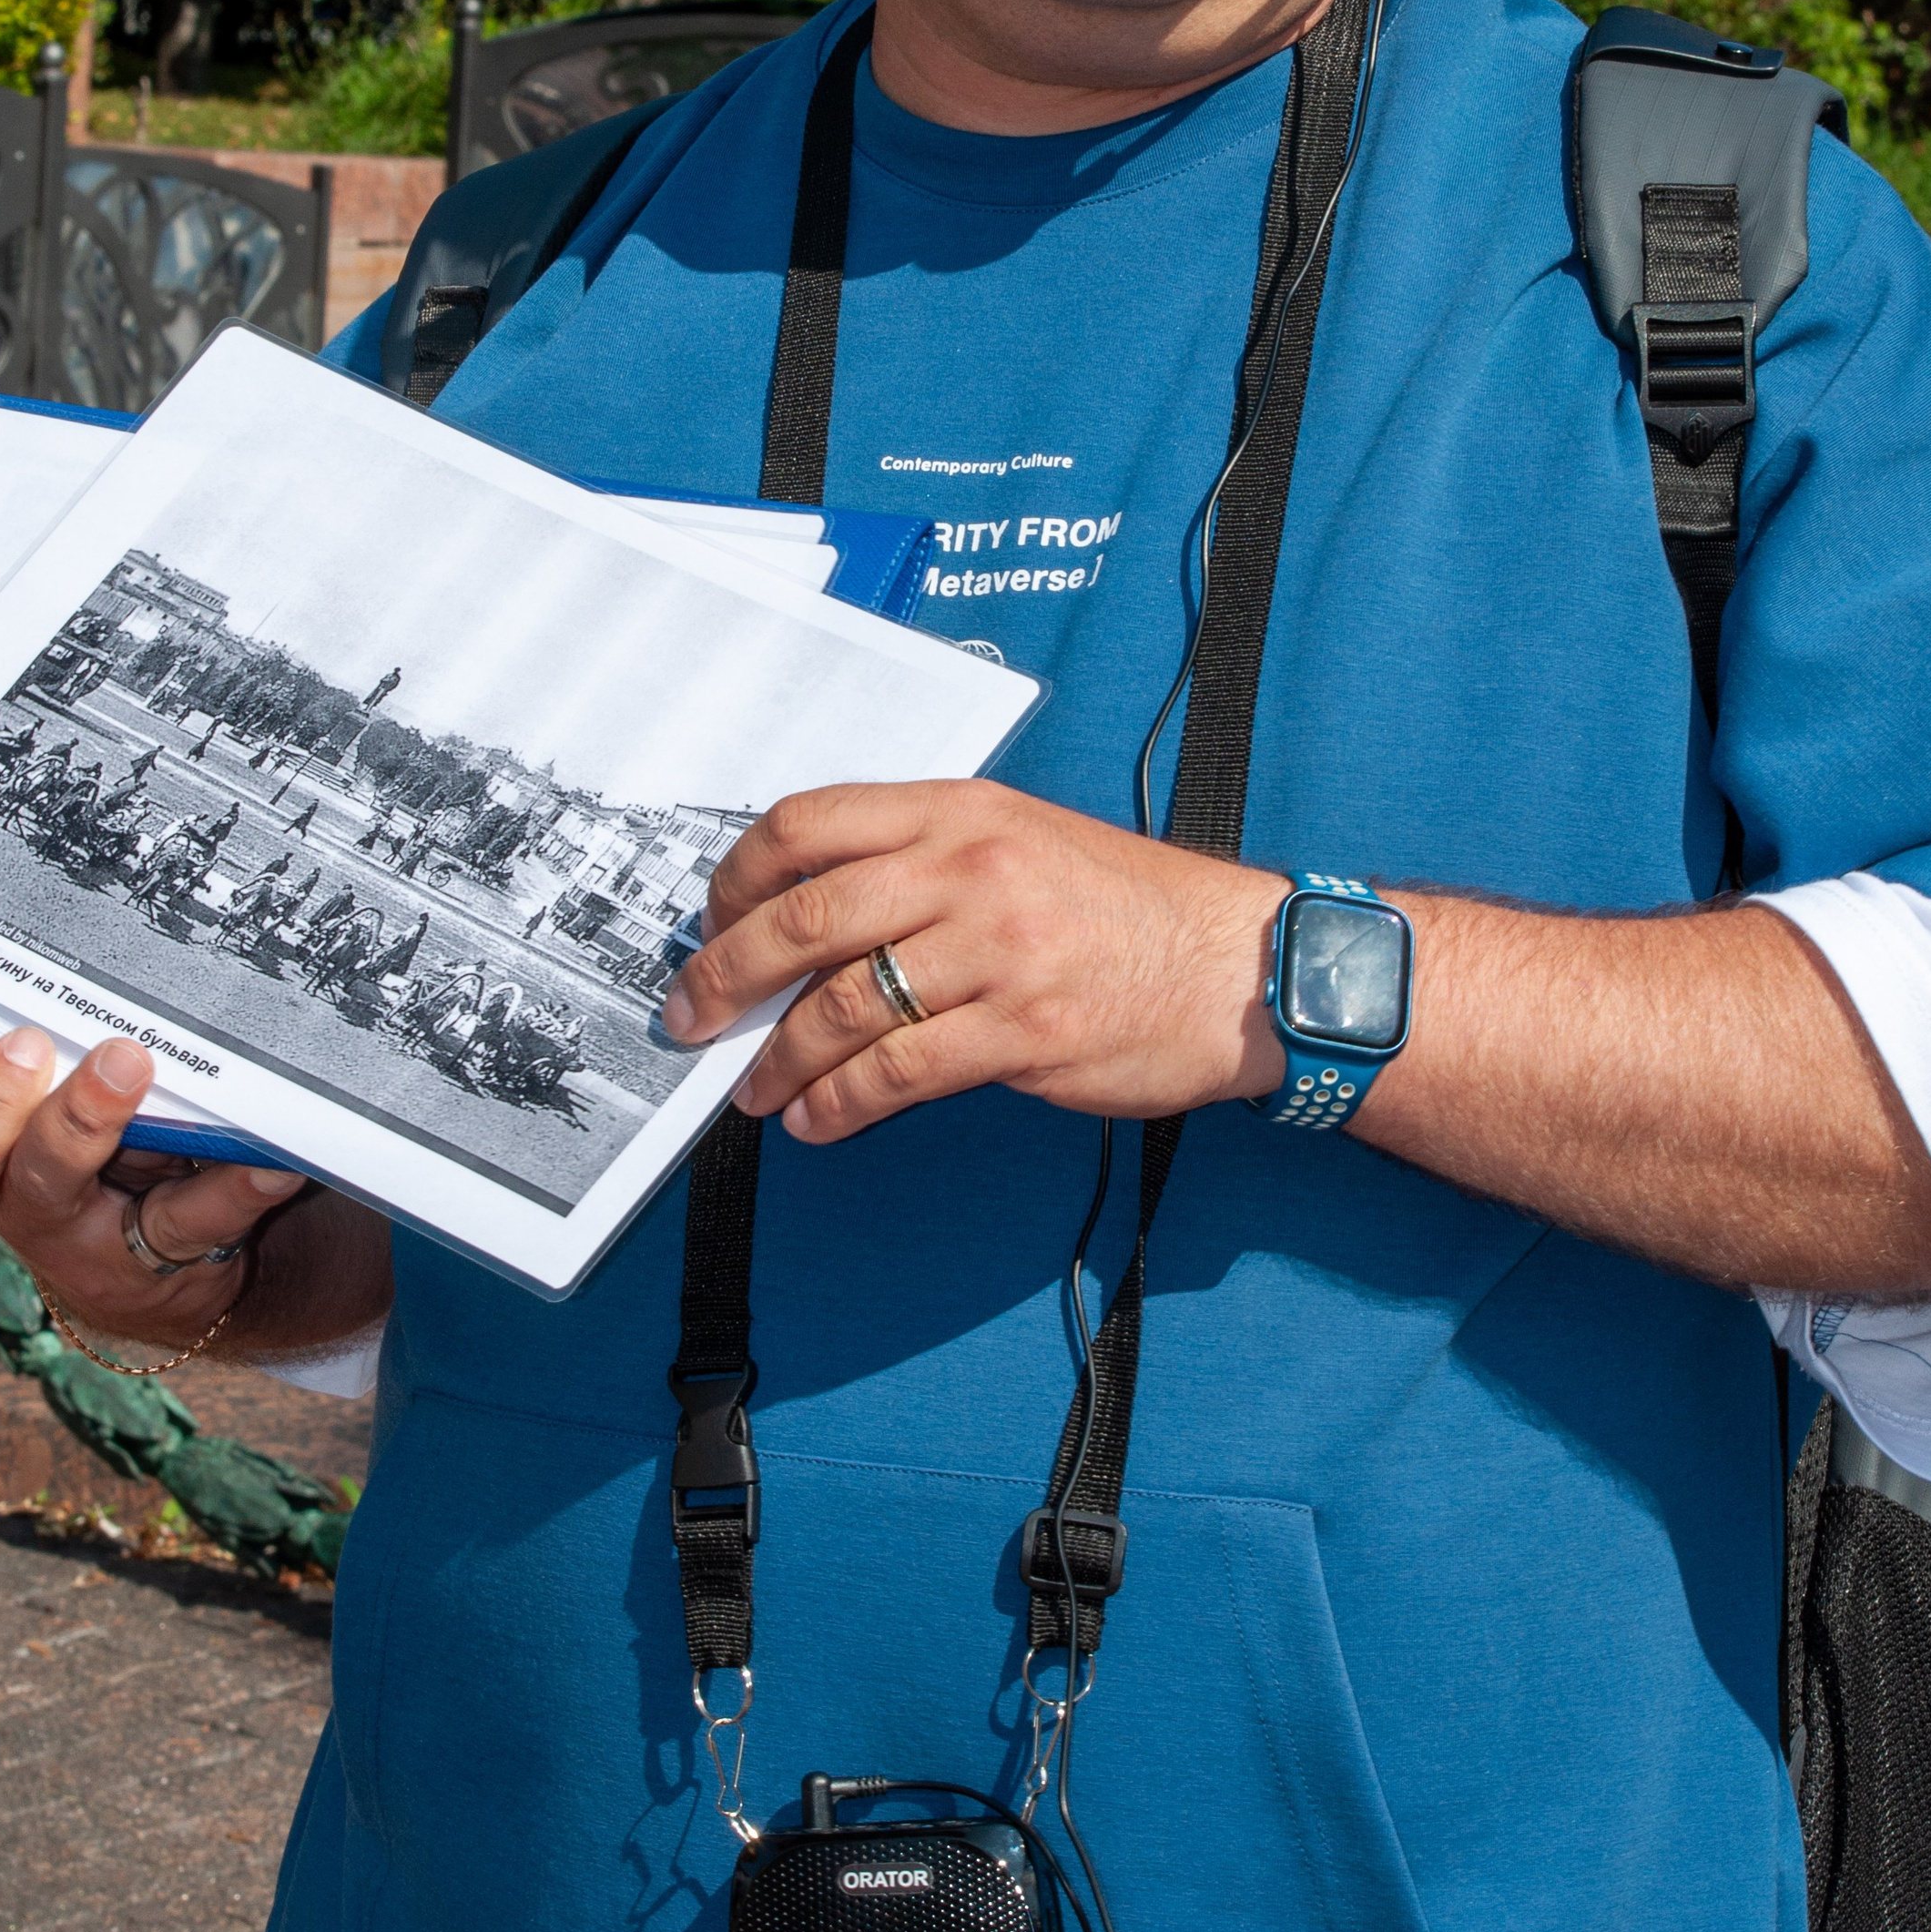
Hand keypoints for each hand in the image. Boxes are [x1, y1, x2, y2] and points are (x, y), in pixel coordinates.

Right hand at [0, 1027, 306, 1347]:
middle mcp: (44, 1210)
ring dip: (177, 1159)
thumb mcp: (64, 1119)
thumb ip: (70, 1065)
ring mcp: (109, 1249)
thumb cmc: (100, 1161)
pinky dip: (245, 1186)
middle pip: (38, 1173)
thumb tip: (115, 979)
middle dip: (76, 1116)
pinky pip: (208, 1224)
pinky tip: (278, 1162)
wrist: (151, 1276)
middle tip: (121, 1058)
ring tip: (207, 1116)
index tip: (26, 1040)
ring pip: (136, 1214)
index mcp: (1, 1161)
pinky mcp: (174, 1268)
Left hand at [664, 781, 1285, 1140]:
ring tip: (753, 1091)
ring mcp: (997, 948)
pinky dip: (840, 1105)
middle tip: (689, 1018)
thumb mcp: (1022, 839)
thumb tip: (812, 920)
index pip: (807, 822)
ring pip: (841, 1005)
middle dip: (725, 976)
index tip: (710, 921)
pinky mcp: (1023, 1030)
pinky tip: (819, 1121)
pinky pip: (897, 1073)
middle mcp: (970, 867)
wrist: (1240, 965)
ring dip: (777, 1059)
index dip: (738, 877)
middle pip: (805, 916)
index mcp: (960, 810)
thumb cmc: (1127, 908)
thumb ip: (924, 861)